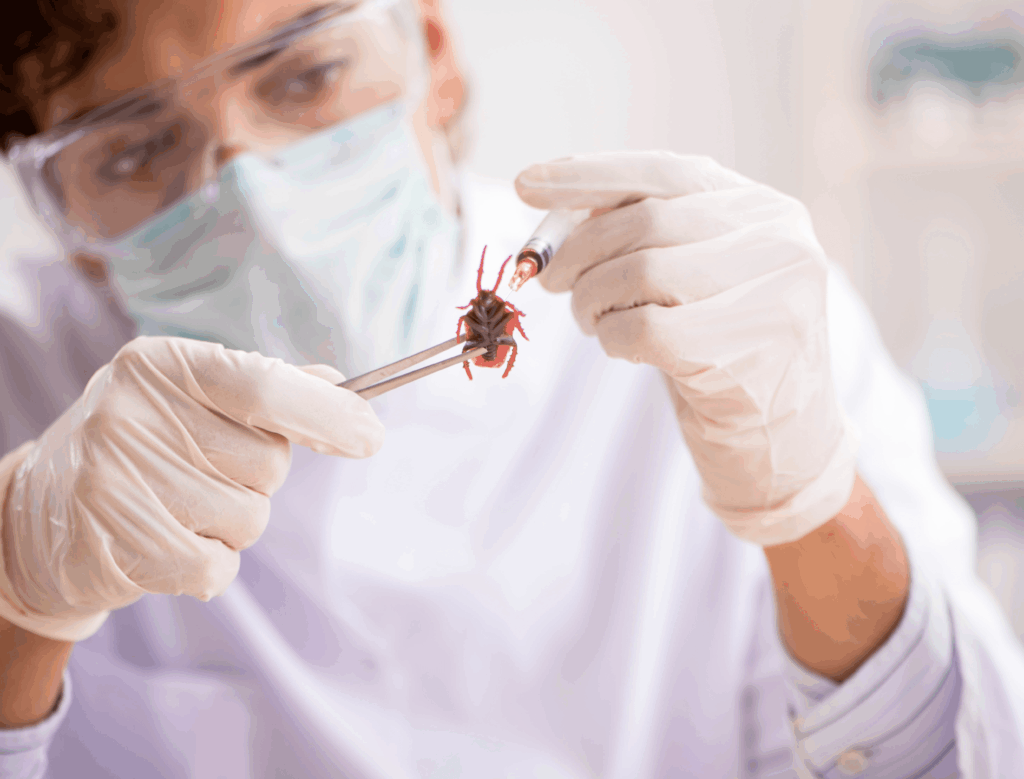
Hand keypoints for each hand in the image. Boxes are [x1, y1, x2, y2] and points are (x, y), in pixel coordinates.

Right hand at [0, 337, 383, 640]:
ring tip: (179, 507)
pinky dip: (212, 564)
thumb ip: (266, 389)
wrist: (42, 511)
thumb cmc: (143, 446)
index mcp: (163, 363)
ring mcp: (116, 476)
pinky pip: (218, 566)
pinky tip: (171, 543)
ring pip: (249, 518)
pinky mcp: (112, 540)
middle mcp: (134, 411)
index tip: (370, 436)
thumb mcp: (192, 398)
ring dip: (232, 524)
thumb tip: (340, 385)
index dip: (327, 413)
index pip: (264, 386)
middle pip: (269, 463)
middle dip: (258, 478)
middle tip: (206, 472)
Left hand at [516, 152, 857, 545]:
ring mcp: (771, 297)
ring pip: (639, 270)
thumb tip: (556, 219)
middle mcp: (779, 241)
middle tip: (551, 282)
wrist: (785, 444)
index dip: (589, 175)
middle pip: (644, 219)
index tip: (527, 185)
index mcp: (764, 210)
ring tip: (592, 320)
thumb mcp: (696, 278)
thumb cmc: (723, 354)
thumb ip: (646, 237)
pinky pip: (642, 329)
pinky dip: (612, 338)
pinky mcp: (743, 356)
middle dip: (577, 250)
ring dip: (591, 298)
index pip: (665, 171)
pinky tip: (622, 349)